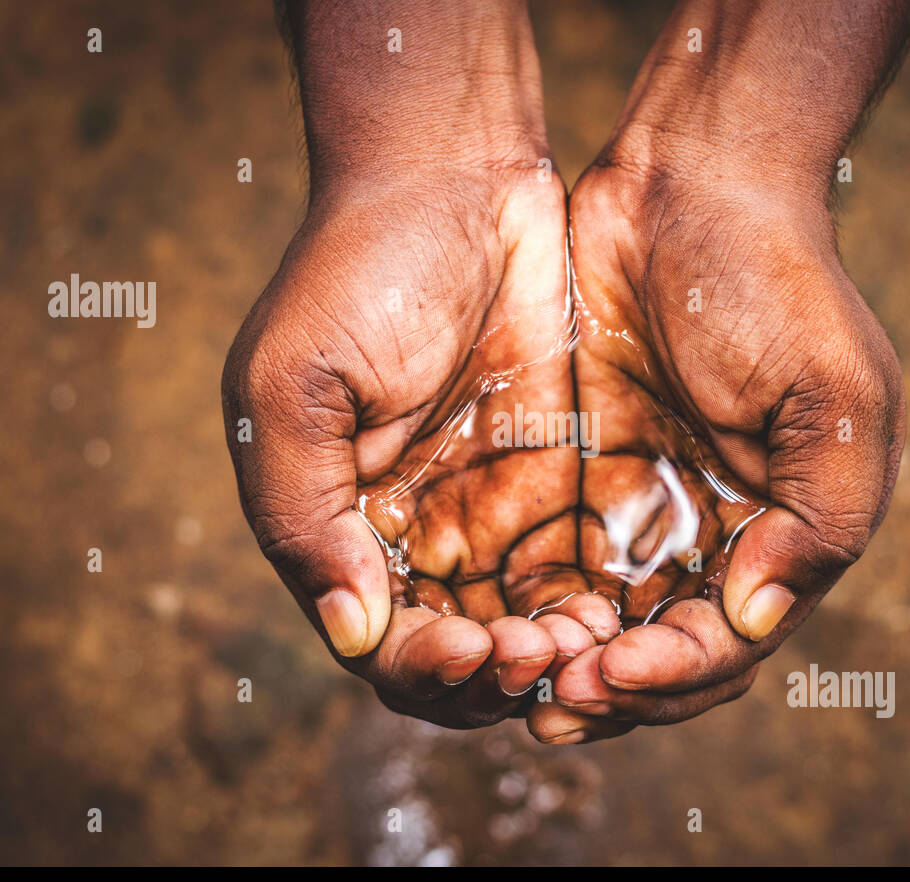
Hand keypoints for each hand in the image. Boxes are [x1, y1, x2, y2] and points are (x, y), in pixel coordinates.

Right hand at [222, 0, 618, 728]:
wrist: (456, 174)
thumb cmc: (357, 269)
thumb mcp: (293, 387)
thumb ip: (305, 516)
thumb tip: (352, 634)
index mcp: (340, 526)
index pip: (380, 645)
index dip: (425, 670)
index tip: (473, 648)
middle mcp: (414, 533)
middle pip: (457, 659)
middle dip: (496, 678)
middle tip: (540, 654)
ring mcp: (488, 509)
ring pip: (523, 630)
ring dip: (551, 658)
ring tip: (586, 641)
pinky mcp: (555, 479)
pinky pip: (576, 570)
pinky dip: (593, 607)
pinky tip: (616, 607)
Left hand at [529, 0, 909, 742]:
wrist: (688, 182)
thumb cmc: (776, 283)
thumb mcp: (836, 397)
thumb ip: (822, 520)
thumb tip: (753, 619)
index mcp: (777, 538)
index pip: (726, 645)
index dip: (675, 676)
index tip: (616, 671)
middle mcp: (706, 539)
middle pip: (658, 657)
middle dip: (611, 690)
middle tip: (552, 704)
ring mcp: (636, 509)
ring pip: (596, 625)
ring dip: (558, 664)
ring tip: (513, 677)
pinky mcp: (573, 476)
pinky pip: (542, 563)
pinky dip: (521, 602)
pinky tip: (485, 620)